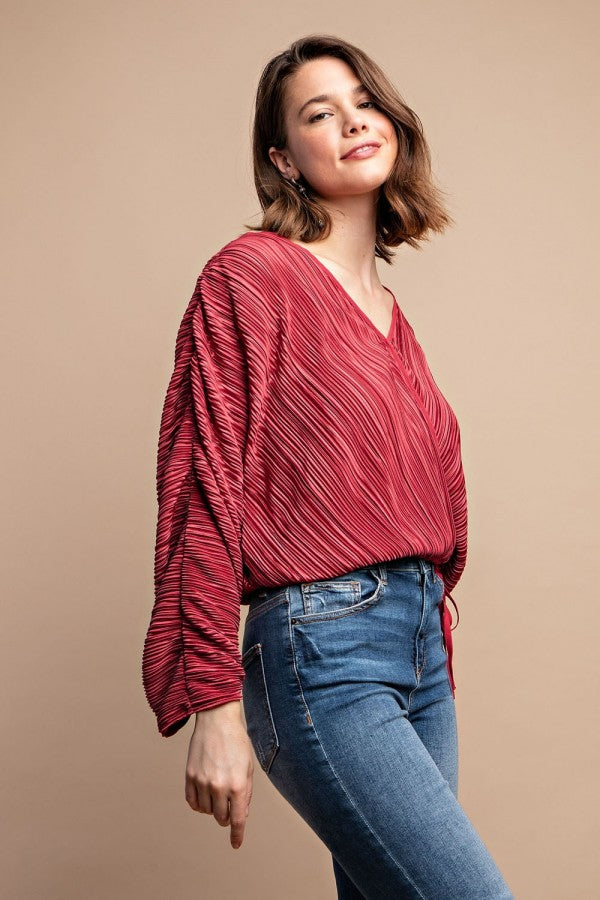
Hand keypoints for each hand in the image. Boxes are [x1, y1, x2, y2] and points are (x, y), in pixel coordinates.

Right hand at [185, 701, 253, 848]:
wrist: (217, 720)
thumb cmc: (237, 743)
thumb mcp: (248, 768)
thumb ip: (245, 794)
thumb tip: (239, 816)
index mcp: (238, 784)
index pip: (237, 820)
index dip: (237, 835)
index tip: (236, 844)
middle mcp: (219, 786)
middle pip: (221, 817)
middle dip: (227, 815)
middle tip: (230, 801)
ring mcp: (202, 781)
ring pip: (206, 811)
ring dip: (213, 808)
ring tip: (218, 792)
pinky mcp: (189, 776)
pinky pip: (192, 802)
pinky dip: (199, 804)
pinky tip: (205, 795)